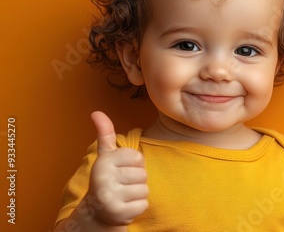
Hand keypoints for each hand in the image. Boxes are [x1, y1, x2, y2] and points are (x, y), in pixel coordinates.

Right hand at [88, 111, 148, 225]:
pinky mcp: (119, 213)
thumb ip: (105, 134)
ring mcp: (110, 197)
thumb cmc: (107, 178)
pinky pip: (143, 204)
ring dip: (138, 193)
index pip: (138, 157)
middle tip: (122, 184)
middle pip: (143, 174)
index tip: (121, 169)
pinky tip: (125, 206)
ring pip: (144, 189)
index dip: (134, 164)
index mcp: (104, 162)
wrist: (96, 211)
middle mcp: (104, 179)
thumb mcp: (105, 156)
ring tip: (124, 194)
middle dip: (137, 180)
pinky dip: (138, 206)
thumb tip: (96, 112)